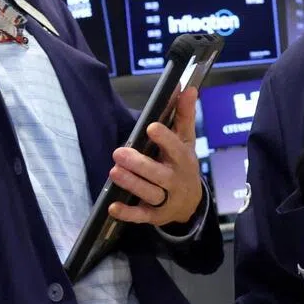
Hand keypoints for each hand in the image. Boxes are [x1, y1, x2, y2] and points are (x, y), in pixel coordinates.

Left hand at [107, 86, 202, 225]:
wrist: (190, 203)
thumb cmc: (182, 164)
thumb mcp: (185, 140)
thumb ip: (184, 115)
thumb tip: (187, 87)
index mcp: (183, 160)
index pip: (176, 149)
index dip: (165, 139)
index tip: (151, 127)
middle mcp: (176, 180)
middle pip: (159, 174)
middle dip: (140, 164)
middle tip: (118, 152)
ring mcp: (165, 200)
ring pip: (149, 194)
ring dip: (132, 184)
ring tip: (114, 172)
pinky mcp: (154, 215)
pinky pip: (140, 216)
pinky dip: (127, 213)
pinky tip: (113, 207)